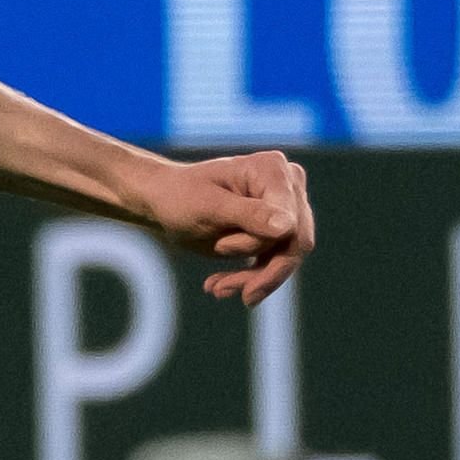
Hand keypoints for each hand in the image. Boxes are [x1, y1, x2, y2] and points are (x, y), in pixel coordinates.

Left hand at [132, 149, 314, 304]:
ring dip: (254, 279)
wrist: (164, 203)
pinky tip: (219, 286)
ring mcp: (286, 208)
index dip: (258, 243)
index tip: (221, 247)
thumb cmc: (179, 197)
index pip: (288, 221)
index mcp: (272, 169)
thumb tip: (287, 228)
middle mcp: (287, 185)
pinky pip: (276, 262)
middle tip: (223, 290)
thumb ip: (248, 214)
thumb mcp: (208, 206)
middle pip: (295, 241)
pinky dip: (250, 278)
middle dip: (263, 272)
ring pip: (287, 257)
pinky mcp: (277, 231)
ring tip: (217, 289)